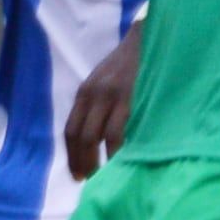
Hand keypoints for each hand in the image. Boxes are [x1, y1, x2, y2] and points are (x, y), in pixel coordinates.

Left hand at [65, 25, 140, 179]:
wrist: (148, 38)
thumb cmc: (130, 64)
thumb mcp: (106, 82)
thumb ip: (99, 105)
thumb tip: (98, 138)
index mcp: (85, 93)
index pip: (71, 130)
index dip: (72, 154)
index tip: (76, 173)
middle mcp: (92, 95)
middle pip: (80, 136)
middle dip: (82, 162)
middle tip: (88, 181)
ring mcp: (110, 96)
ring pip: (96, 137)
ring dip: (98, 160)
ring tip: (105, 177)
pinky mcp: (128, 98)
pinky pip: (117, 132)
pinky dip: (117, 151)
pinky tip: (121, 162)